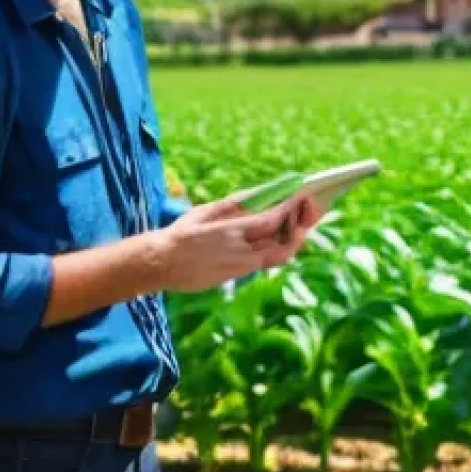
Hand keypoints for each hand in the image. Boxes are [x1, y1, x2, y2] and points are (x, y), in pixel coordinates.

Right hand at [152, 188, 320, 292]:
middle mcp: (239, 253)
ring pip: (277, 257)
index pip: (271, 221)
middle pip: (283, 246)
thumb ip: (234, 205)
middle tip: (311, 213)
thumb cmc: (181, 234)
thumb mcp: (206, 212)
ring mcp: (238, 268)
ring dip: (293, 240)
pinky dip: (277, 248)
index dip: (290, 210)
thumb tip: (259, 194)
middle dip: (301, 229)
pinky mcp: (234, 277)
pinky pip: (264, 262)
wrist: (159, 265)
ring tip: (302, 224)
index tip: (302, 197)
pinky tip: (281, 236)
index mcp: (231, 232)